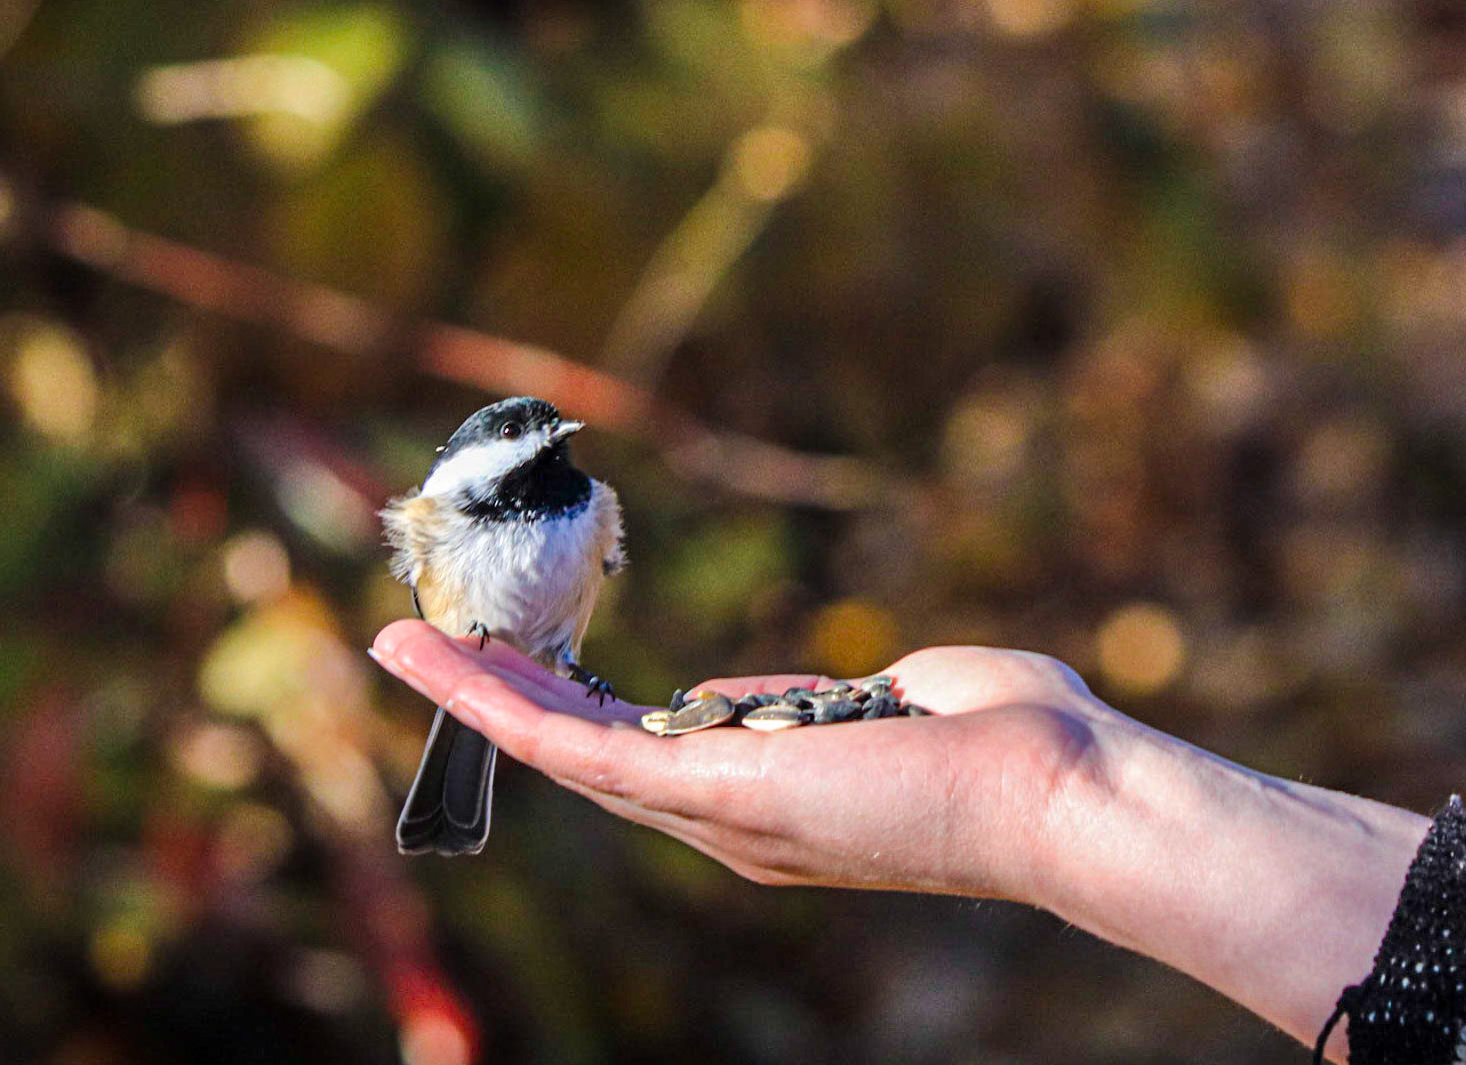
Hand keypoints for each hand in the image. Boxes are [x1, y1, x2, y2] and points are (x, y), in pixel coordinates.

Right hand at [369, 620, 1134, 900]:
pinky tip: (451, 665)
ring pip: (565, 753)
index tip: (524, 664)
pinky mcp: (719, 791)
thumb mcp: (892, 701)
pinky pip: (587, 749)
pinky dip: (508, 706)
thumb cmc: (1007, 740)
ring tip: (405, 647)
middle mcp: (727, 823)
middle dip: (499, 703)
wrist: (1064, 789)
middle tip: (423, 652)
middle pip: (584, 758)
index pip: (645, 755)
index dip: (573, 712)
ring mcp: (718, 813)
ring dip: (479, 698)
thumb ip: (815, 703)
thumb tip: (767, 694)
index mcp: (767, 801)